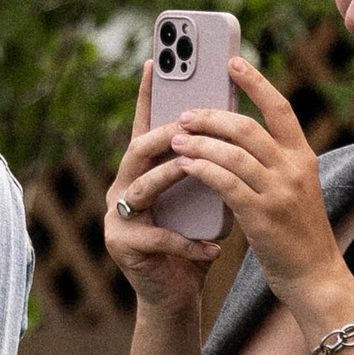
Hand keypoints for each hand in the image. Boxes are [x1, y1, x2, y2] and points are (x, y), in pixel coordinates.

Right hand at [103, 65, 223, 314]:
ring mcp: (117, 216)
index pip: (145, 124)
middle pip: (138, 148)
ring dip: (172, 177)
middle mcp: (122, 186)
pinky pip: (158, 237)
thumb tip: (236, 128)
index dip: (149, 92)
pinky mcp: (122, 246)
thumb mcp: (203, 199)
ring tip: (199, 172)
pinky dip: (189, 242)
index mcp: (143, 171)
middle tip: (191, 124)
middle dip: (165, 134)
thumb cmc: (194, 241)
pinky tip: (212, 247)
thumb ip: (208, 168)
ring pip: (142, 187)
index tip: (158, 59)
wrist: (177, 295)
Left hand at [160, 59, 347, 321]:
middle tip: (184, 113)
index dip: (256, 82)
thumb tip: (234, 131)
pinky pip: (225, 182)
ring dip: (199, 141)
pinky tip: (185, 164)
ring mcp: (280, 193)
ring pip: (231, 152)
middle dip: (211, 115)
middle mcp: (294, 169)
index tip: (232, 62)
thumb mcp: (295, 188)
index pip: (280, 108)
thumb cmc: (296, 231)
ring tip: (175, 137)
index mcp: (304, 157)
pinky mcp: (262, 216)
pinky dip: (202, 168)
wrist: (316, 277)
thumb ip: (273, 160)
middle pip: (247, 127)